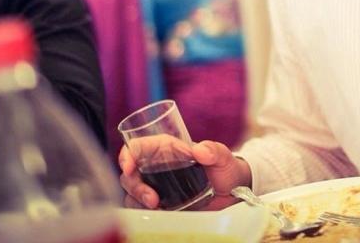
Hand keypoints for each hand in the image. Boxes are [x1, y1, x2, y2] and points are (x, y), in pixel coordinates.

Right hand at [119, 138, 251, 209]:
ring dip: (138, 202)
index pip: (137, 147)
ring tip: (157, 207)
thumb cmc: (225, 167)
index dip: (127, 155)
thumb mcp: (222, 156)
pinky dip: (145, 213)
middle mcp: (156, 166)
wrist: (232, 192)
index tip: (129, 168)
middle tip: (152, 199)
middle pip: (130, 174)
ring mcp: (156, 186)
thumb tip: (199, 151)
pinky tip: (161, 214)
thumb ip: (213, 150)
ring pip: (132, 193)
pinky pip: (142, 209)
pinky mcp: (161, 204)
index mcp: (166, 149)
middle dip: (135, 187)